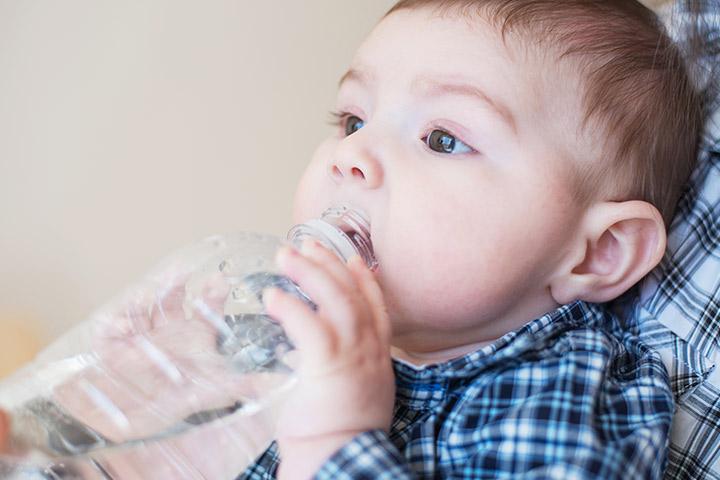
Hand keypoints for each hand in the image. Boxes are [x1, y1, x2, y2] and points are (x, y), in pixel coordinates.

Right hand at [2, 267, 282, 478]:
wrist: (134, 421)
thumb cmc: (175, 402)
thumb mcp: (211, 392)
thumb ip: (236, 385)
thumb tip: (265, 383)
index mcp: (193, 334)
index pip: (206, 304)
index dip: (212, 290)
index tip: (218, 280)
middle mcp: (168, 329)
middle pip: (171, 296)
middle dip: (174, 283)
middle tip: (180, 274)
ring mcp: (140, 334)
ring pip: (140, 306)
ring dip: (142, 299)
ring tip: (145, 297)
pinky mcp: (112, 346)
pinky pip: (108, 330)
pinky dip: (113, 325)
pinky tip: (122, 327)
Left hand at [263, 239, 394, 478]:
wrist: (340, 462)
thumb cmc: (335, 436)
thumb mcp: (346, 395)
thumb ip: (332, 371)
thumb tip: (303, 362)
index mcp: (377, 357)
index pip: (375, 307)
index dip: (363, 279)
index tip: (351, 259)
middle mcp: (371, 351)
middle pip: (354, 294)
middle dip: (329, 264)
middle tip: (307, 243)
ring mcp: (354, 356)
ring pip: (337, 301)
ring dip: (310, 273)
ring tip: (286, 254)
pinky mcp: (330, 365)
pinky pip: (311, 325)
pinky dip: (292, 306)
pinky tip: (274, 295)